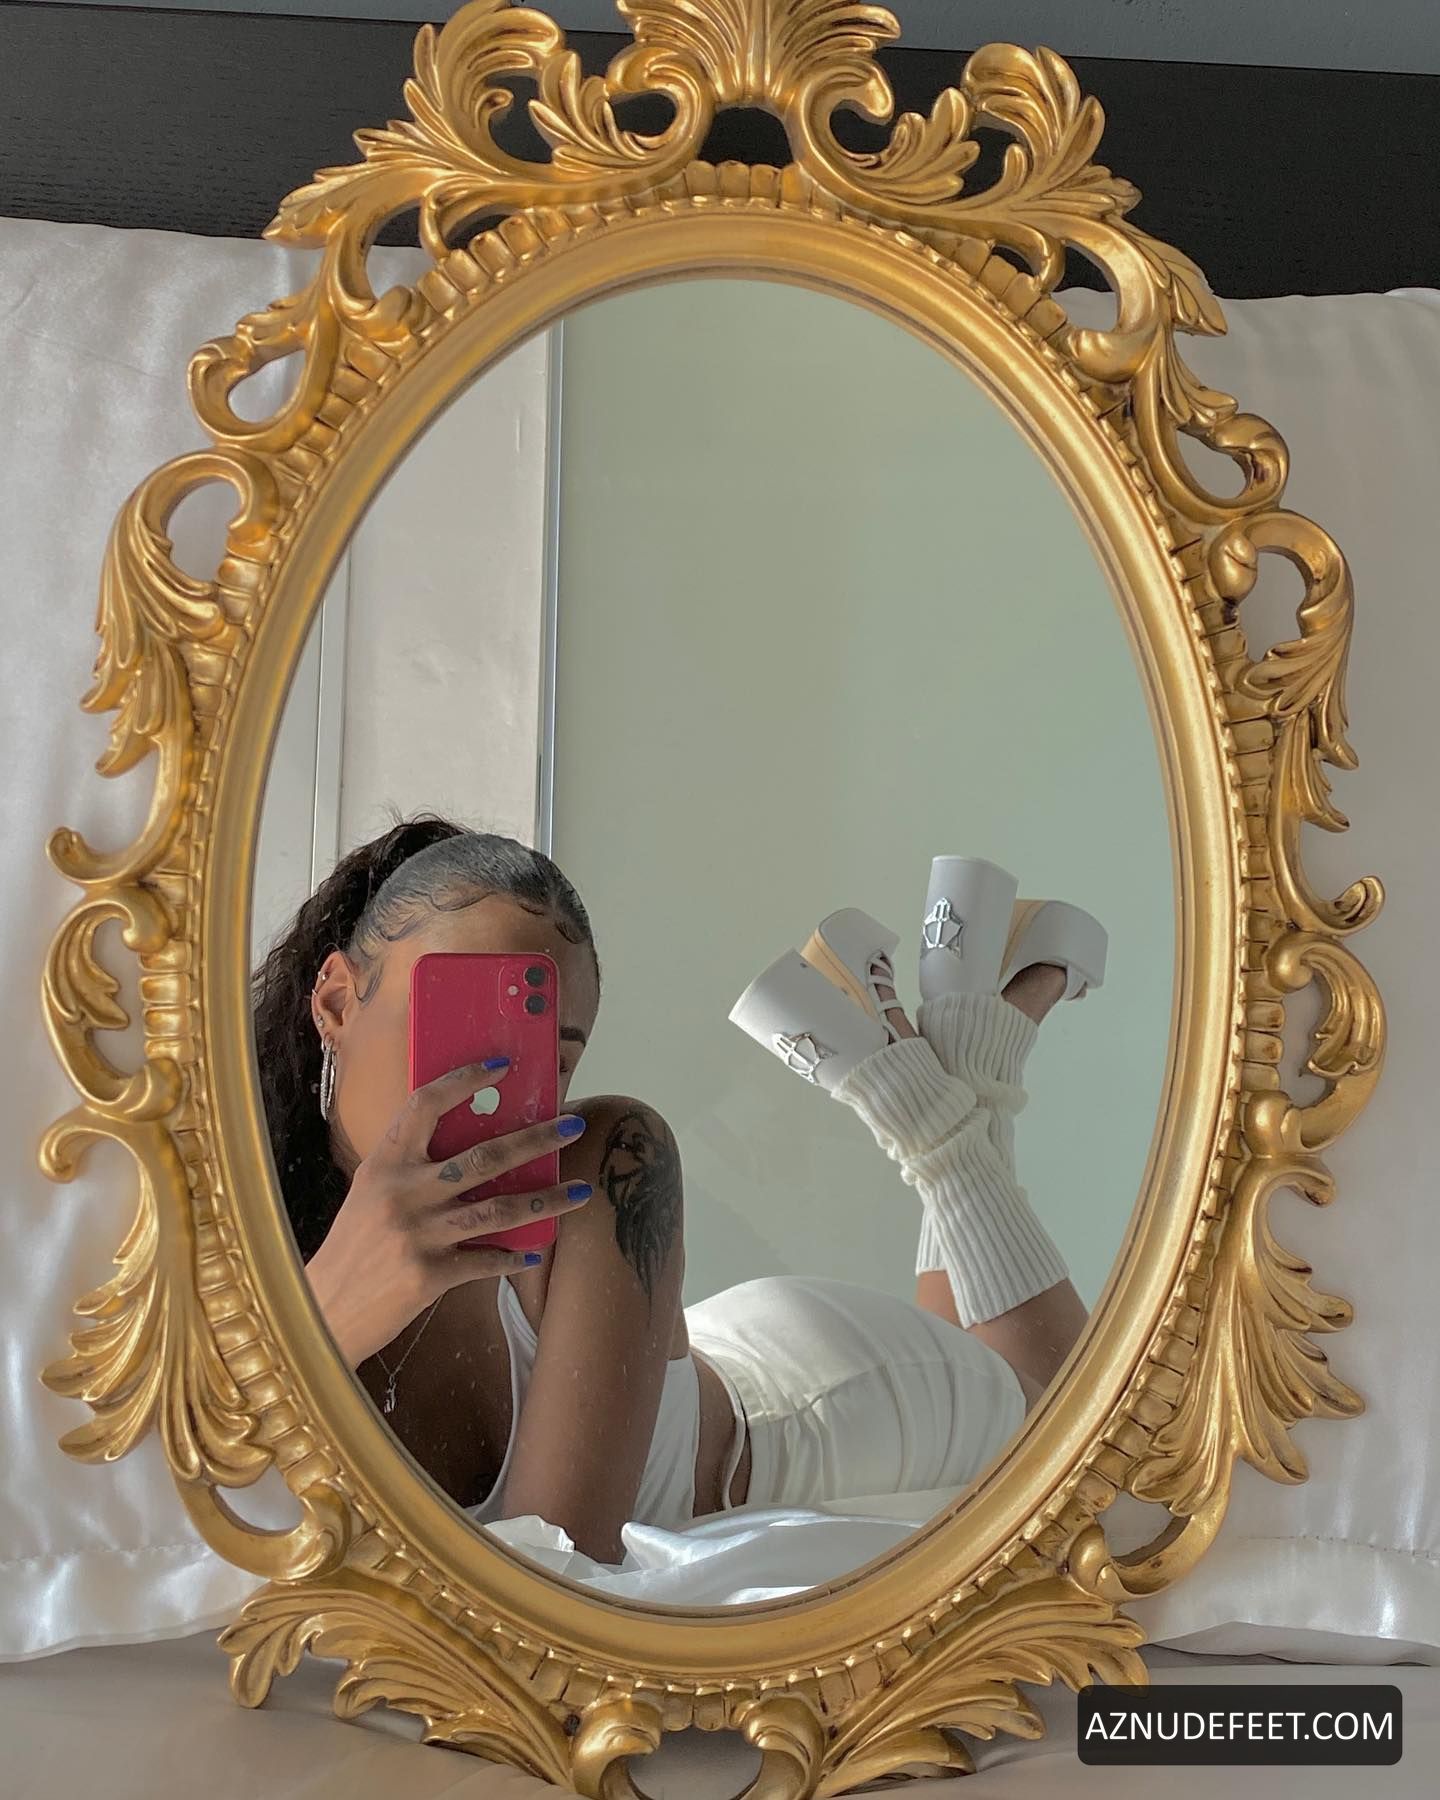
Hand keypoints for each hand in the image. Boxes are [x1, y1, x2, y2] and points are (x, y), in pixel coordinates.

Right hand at [303, 1061, 589, 1367]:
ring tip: (583, 1191)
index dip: (464, 1081)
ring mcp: (417, 1235)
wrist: (324, 1310)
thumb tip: (474, 1144)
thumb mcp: (372, 1193)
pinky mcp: (428, 1276)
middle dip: (537, 1140)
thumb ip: (413, 1168)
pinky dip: (513, 1256)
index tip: (502, 1067)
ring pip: (499, 1210)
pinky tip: (535, 1252)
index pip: (426, 1105)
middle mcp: (403, 1192)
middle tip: (574, 1126)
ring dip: (547, 1200)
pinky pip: (486, 1260)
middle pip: (484, 1156)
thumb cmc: (355, 1245)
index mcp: (385, 1163)